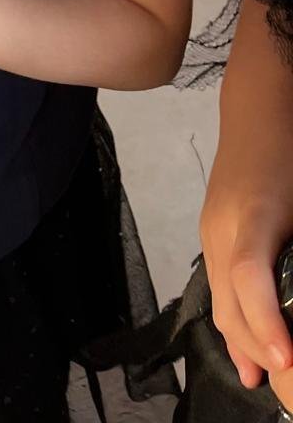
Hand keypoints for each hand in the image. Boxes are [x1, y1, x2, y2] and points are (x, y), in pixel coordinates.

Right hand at [201, 138, 292, 399]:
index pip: (250, 277)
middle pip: (229, 303)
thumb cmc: (291, 148)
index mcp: (252, 214)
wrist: (259, 109)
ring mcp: (212, 231)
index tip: (286, 361)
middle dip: (257, 351)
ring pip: (220, 302)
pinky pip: (218, 289)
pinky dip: (235, 323)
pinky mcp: (212, 233)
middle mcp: (222, 227)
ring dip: (244, 345)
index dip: (265, 323)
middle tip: (290, 387)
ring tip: (273, 380)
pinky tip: (252, 350)